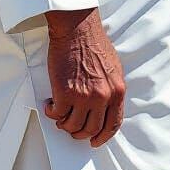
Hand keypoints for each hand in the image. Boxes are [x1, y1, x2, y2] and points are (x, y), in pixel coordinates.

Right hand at [43, 8, 125, 147]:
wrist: (78, 28)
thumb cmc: (93, 42)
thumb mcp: (113, 68)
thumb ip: (111, 89)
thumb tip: (104, 107)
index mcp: (117, 90)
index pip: (113, 124)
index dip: (103, 136)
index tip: (96, 140)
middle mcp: (102, 96)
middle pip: (91, 129)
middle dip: (79, 132)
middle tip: (72, 125)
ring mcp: (83, 96)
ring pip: (71, 126)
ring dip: (64, 122)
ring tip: (61, 111)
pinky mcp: (65, 93)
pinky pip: (56, 115)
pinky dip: (52, 113)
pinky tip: (52, 104)